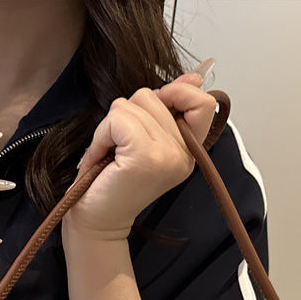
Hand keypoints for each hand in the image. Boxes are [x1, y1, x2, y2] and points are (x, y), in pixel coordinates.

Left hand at [62, 71, 216, 239]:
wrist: (96, 221)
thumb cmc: (112, 182)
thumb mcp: (145, 138)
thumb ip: (168, 108)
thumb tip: (194, 77)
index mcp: (188, 151)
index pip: (204, 102)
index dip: (175, 92)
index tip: (154, 111)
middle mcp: (183, 155)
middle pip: (153, 95)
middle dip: (127, 115)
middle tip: (120, 148)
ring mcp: (167, 157)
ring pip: (132, 104)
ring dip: (111, 126)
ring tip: (111, 155)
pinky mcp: (144, 157)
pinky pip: (118, 119)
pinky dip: (102, 135)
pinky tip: (103, 158)